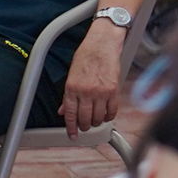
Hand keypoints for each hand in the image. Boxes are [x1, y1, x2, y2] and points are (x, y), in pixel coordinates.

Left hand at [61, 20, 123, 137]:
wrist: (103, 42)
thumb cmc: (86, 55)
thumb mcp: (71, 74)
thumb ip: (68, 95)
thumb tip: (64, 110)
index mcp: (71, 88)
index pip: (70, 115)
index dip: (71, 128)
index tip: (73, 135)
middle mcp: (85, 92)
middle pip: (84, 119)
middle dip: (84, 126)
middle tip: (85, 126)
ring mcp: (100, 91)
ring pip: (97, 117)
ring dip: (96, 122)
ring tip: (96, 120)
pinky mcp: (113, 89)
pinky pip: (112, 110)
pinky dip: (109, 115)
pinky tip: (107, 115)